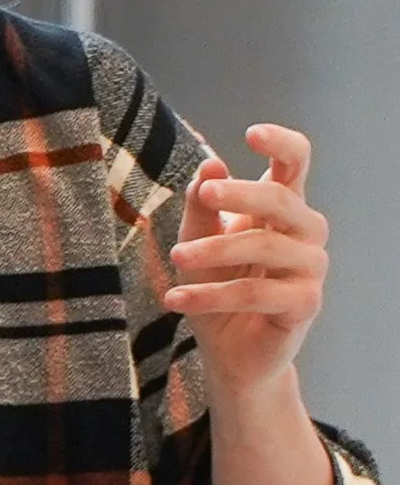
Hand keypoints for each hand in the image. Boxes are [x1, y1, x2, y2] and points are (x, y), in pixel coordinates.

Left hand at [164, 125, 328, 402]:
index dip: (281, 144)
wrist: (228, 350)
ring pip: (264, 246)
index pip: (296, 162)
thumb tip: (210, 164)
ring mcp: (310, 268)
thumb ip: (202, 204)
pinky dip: (211, 296)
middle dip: (239, 193)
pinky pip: (256, 293)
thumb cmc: (216, 284)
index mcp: (282, 206)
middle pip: (281, 199)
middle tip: (204, 193)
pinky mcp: (305, 303)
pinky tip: (175, 299)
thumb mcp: (198, 239)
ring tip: (175, 258)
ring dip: (214, 251)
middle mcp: (305, 231)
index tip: (251, 134)